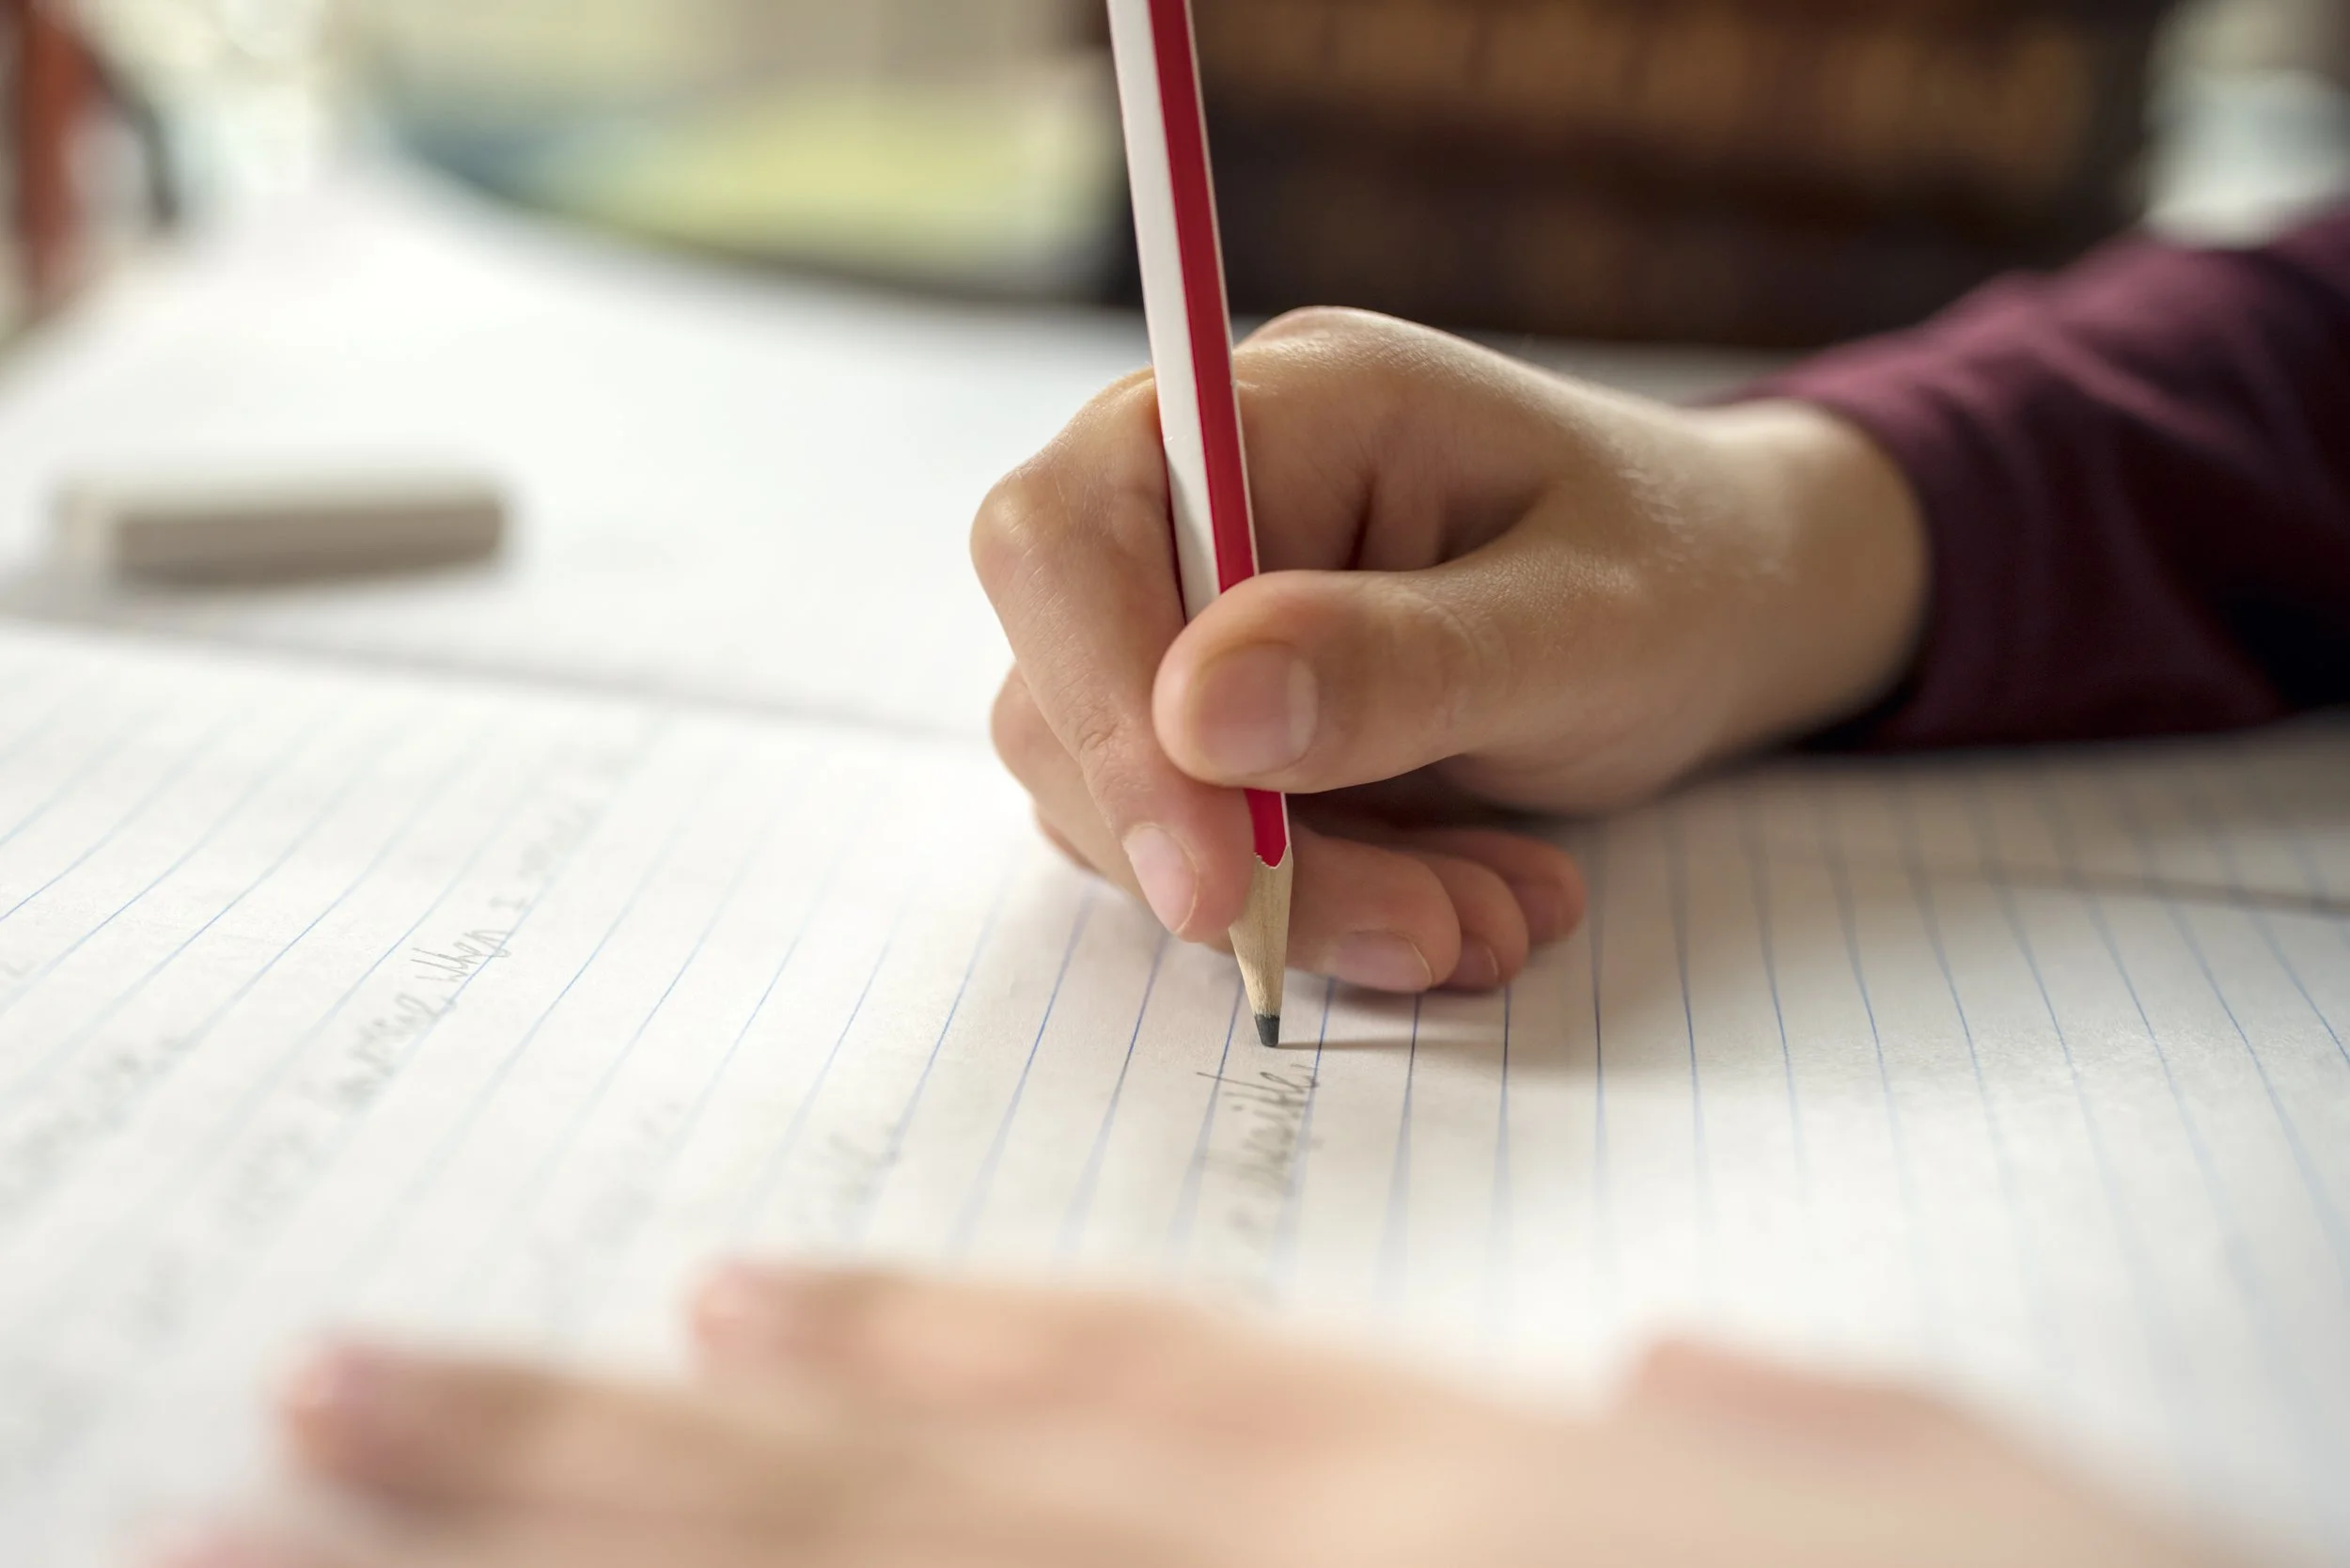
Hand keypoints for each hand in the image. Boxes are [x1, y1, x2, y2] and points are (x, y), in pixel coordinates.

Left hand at [155, 1271, 2233, 1567]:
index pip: (1117, 1390)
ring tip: (295, 1524)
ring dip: (563, 1563)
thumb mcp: (1957, 1522)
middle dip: (562, 1471)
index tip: (707, 1310)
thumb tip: (1652, 1415)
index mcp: (1441, 1503)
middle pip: (877, 1515)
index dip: (899, 1347)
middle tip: (301, 1424)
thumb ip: (1770, 1446)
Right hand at [972, 309, 1925, 993]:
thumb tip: (1195, 714)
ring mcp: (1196, 611)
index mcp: (1277, 407)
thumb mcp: (1585, 622)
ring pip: (1130, 797)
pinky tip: (1462, 899)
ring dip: (1304, 900)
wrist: (1732, 604)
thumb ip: (1401, 660)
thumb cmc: (1679, 572)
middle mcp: (1197, 498)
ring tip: (1491, 917)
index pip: (1070, 537)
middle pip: (1072, 692)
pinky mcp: (1214, 719)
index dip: (1105, 712)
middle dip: (1238, 854)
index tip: (1218, 885)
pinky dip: (1321, 907)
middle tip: (1427, 935)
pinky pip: (1197, 843)